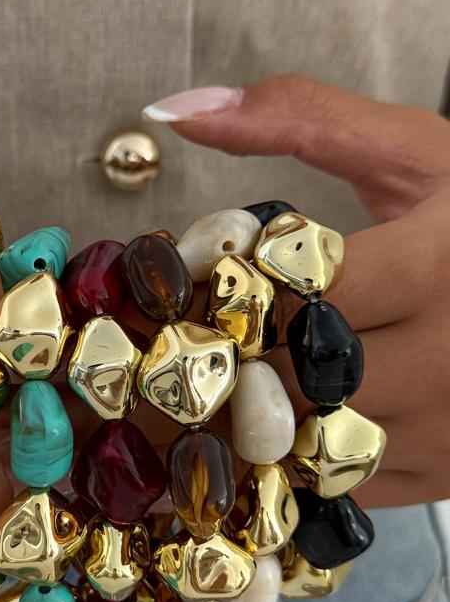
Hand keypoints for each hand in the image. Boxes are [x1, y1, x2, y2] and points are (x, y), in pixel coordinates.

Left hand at [142, 74, 449, 507]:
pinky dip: (294, 465)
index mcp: (436, 266)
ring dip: (248, 424)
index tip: (193, 292)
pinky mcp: (445, 475)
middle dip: (226, 366)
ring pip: (305, 448)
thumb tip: (179, 111)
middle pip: (287, 380)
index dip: (225, 297)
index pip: (284, 298)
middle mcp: (447, 358)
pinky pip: (340, 490)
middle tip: (185, 348)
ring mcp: (448, 430)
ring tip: (218, 390)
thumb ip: (299, 117)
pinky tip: (277, 428)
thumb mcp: (410, 152)